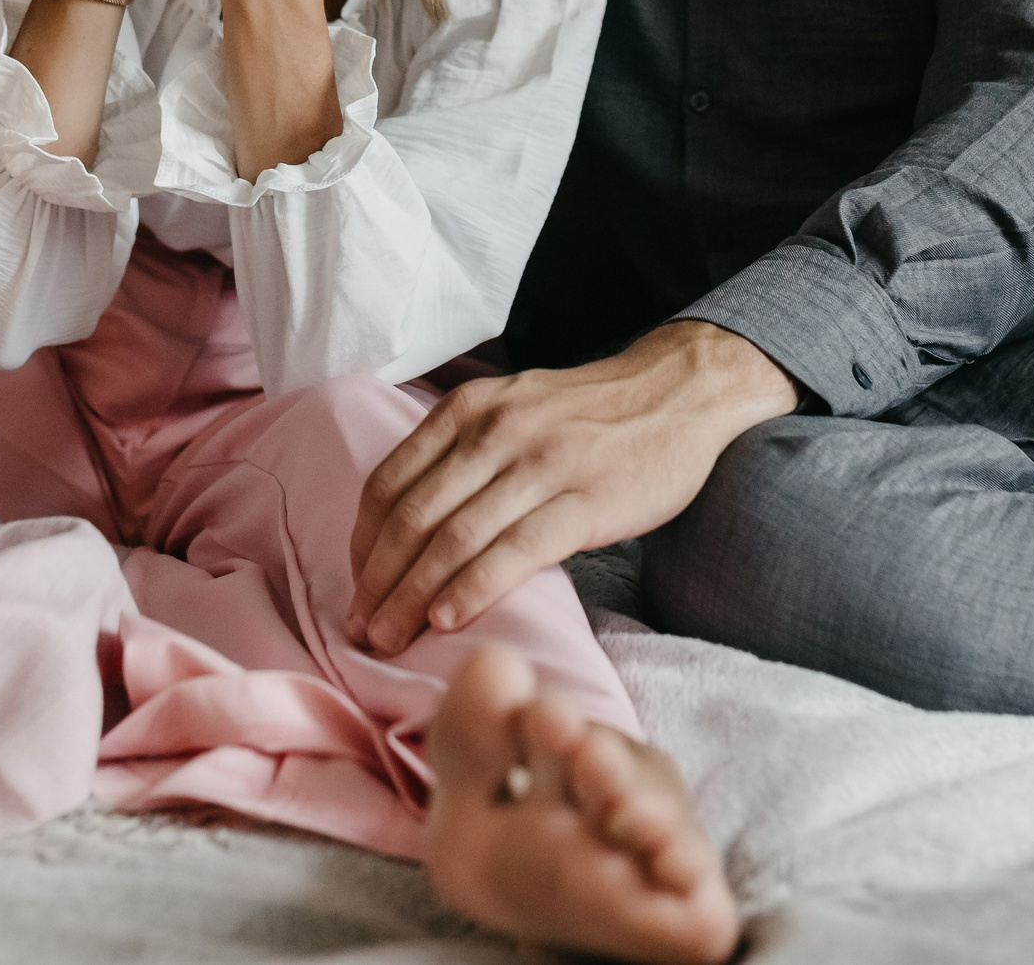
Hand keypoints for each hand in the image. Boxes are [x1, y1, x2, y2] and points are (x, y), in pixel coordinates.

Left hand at [347, 322, 798, 653]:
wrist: (678, 392)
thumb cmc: (589, 415)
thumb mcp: (511, 408)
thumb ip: (461, 451)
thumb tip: (408, 523)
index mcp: (468, 410)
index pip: (388, 483)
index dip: (362, 544)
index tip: (355, 588)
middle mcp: (495, 432)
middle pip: (412, 518)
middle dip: (377, 582)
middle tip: (358, 629)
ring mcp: (540, 465)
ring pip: (454, 539)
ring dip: (411, 598)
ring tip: (389, 639)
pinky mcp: (585, 501)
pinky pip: (514, 551)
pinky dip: (472, 589)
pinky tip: (447, 620)